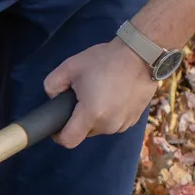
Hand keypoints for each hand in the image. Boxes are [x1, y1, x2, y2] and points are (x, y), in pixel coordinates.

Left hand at [43, 39, 160, 148]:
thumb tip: (53, 99)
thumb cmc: (106, 60)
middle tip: (82, 97)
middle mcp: (108, 125)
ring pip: (99, 128)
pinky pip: (114, 123)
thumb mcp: (70, 66)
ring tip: (100, 93)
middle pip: (84, 133)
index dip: (59, 135)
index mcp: (91, 115)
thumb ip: (52, 85)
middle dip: (78, 120)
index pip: (68, 141)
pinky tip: (114, 96)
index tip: (58, 124)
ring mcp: (123, 124)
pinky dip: (109, 114)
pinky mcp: (134, 120)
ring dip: (95, 117)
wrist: (142, 54)